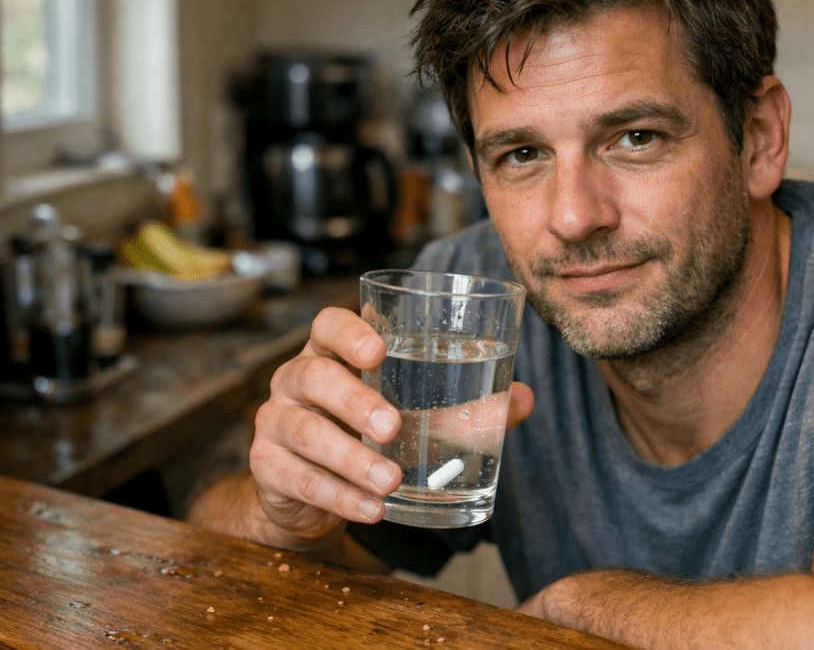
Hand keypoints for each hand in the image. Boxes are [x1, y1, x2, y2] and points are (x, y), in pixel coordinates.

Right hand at [248, 306, 534, 542]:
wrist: (313, 491)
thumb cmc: (370, 435)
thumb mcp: (416, 417)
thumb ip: (466, 409)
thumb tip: (523, 398)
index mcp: (331, 354)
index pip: (327, 325)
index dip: (348, 332)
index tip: (378, 351)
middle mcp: (295, 380)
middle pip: (313, 376)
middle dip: (354, 401)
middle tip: (393, 427)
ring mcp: (275, 422)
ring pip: (304, 431)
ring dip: (349, 457)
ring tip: (389, 479)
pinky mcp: (268, 467)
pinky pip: (298, 478)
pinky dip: (338, 495)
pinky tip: (371, 509)